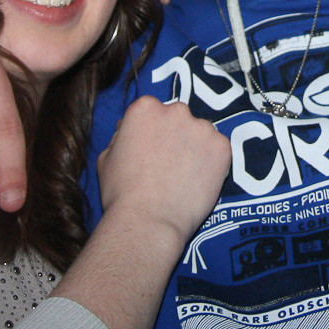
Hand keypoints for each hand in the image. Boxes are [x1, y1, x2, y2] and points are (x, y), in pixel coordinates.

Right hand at [97, 97, 229, 240]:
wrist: (148, 220)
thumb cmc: (121, 193)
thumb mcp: (106, 157)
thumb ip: (122, 135)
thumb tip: (129, 130)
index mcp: (145, 108)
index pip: (153, 111)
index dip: (153, 132)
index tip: (152, 150)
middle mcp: (175, 111)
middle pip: (179, 118)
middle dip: (176, 136)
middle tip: (170, 164)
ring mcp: (201, 128)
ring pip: (201, 133)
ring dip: (196, 148)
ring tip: (186, 177)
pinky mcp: (221, 147)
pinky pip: (219, 150)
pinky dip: (213, 163)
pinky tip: (200, 182)